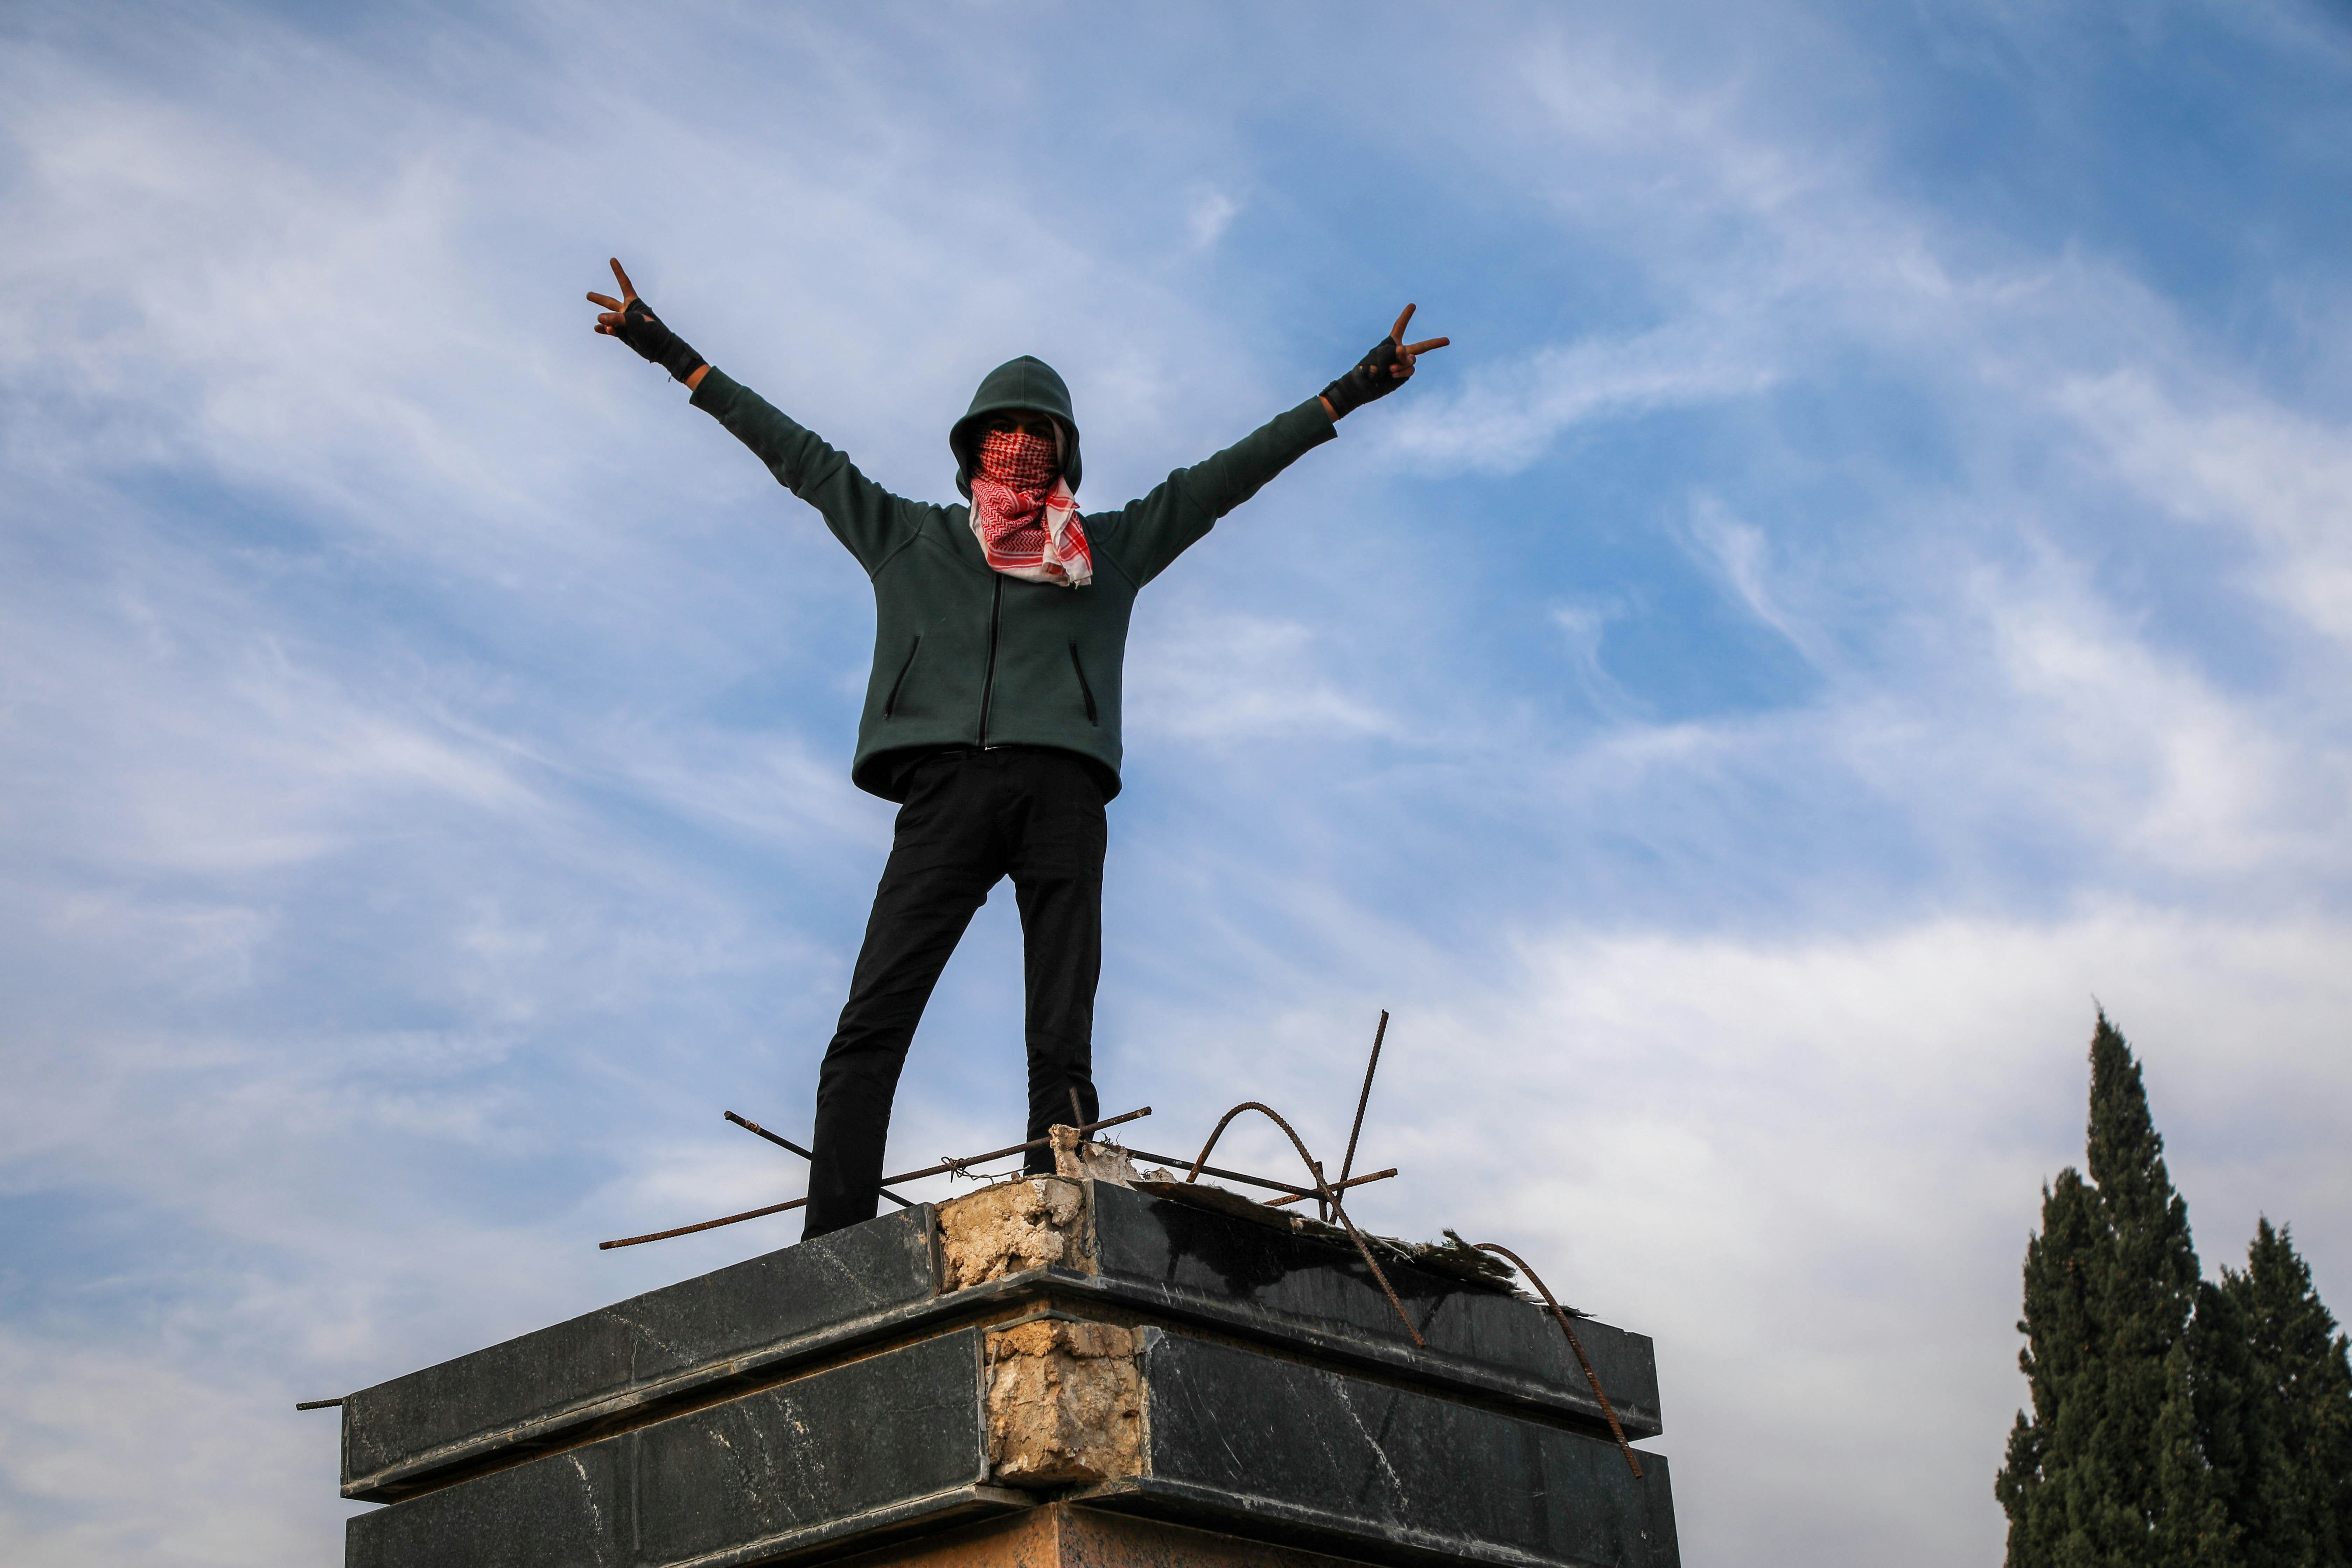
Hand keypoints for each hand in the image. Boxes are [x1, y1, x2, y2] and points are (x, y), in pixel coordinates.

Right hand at [587, 258, 708, 387]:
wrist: (660, 348)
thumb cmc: (651, 331)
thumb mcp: (634, 321)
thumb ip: (616, 319)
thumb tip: (599, 319)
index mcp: (634, 303)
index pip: (624, 283)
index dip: (618, 271)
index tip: (612, 259)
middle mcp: (628, 312)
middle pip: (610, 303)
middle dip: (599, 299)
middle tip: (588, 295)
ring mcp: (625, 323)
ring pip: (608, 319)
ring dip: (603, 320)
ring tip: (599, 323)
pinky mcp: (624, 334)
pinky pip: (610, 330)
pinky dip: (604, 329)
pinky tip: (596, 328)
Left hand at [1320, 304, 1450, 418]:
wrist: (1362, 387)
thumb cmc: (1366, 368)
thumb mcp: (1379, 357)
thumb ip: (1395, 354)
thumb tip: (1408, 357)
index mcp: (1391, 342)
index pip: (1400, 327)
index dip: (1406, 316)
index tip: (1412, 305)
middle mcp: (1400, 352)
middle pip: (1421, 346)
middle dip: (1434, 343)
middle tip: (1447, 341)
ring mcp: (1403, 364)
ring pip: (1412, 360)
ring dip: (1404, 362)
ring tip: (1390, 369)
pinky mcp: (1404, 374)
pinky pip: (1409, 370)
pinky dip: (1403, 371)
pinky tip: (1393, 374)